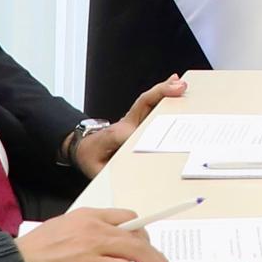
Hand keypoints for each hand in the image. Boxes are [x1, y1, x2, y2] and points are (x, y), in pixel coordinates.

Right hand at [19, 204, 173, 261]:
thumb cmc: (35, 252)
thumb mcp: (62, 229)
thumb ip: (85, 232)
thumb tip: (105, 245)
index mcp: (87, 215)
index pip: (127, 217)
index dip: (143, 231)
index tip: (152, 243)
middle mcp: (94, 227)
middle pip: (138, 234)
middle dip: (156, 252)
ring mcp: (93, 245)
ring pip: (136, 250)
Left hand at [71, 75, 186, 175]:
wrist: (82, 146)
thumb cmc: (91, 157)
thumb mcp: (97, 169)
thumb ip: (111, 173)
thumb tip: (125, 177)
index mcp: (115, 136)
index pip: (132, 132)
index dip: (145, 133)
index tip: (162, 140)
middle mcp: (125, 124)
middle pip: (144, 105)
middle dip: (161, 96)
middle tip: (179, 90)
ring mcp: (131, 119)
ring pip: (148, 101)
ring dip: (164, 90)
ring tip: (180, 83)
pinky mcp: (136, 119)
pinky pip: (149, 103)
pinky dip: (162, 93)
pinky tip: (174, 83)